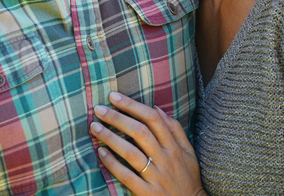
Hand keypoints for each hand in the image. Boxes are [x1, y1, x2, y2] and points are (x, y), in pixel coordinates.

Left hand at [90, 92, 206, 195]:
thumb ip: (175, 130)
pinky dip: (113, 164)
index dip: (132, 106)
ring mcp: (156, 177)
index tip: (114, 97)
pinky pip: (127, 177)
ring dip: (111, 138)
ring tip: (95, 127)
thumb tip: (157, 108)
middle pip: (140, 132)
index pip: (153, 119)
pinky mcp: (147, 193)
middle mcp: (165, 159)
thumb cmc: (188, 178)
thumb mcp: (189, 152)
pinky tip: (101, 153)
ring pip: (131, 153)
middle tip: (99, 109)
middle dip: (118, 118)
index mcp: (174, 147)